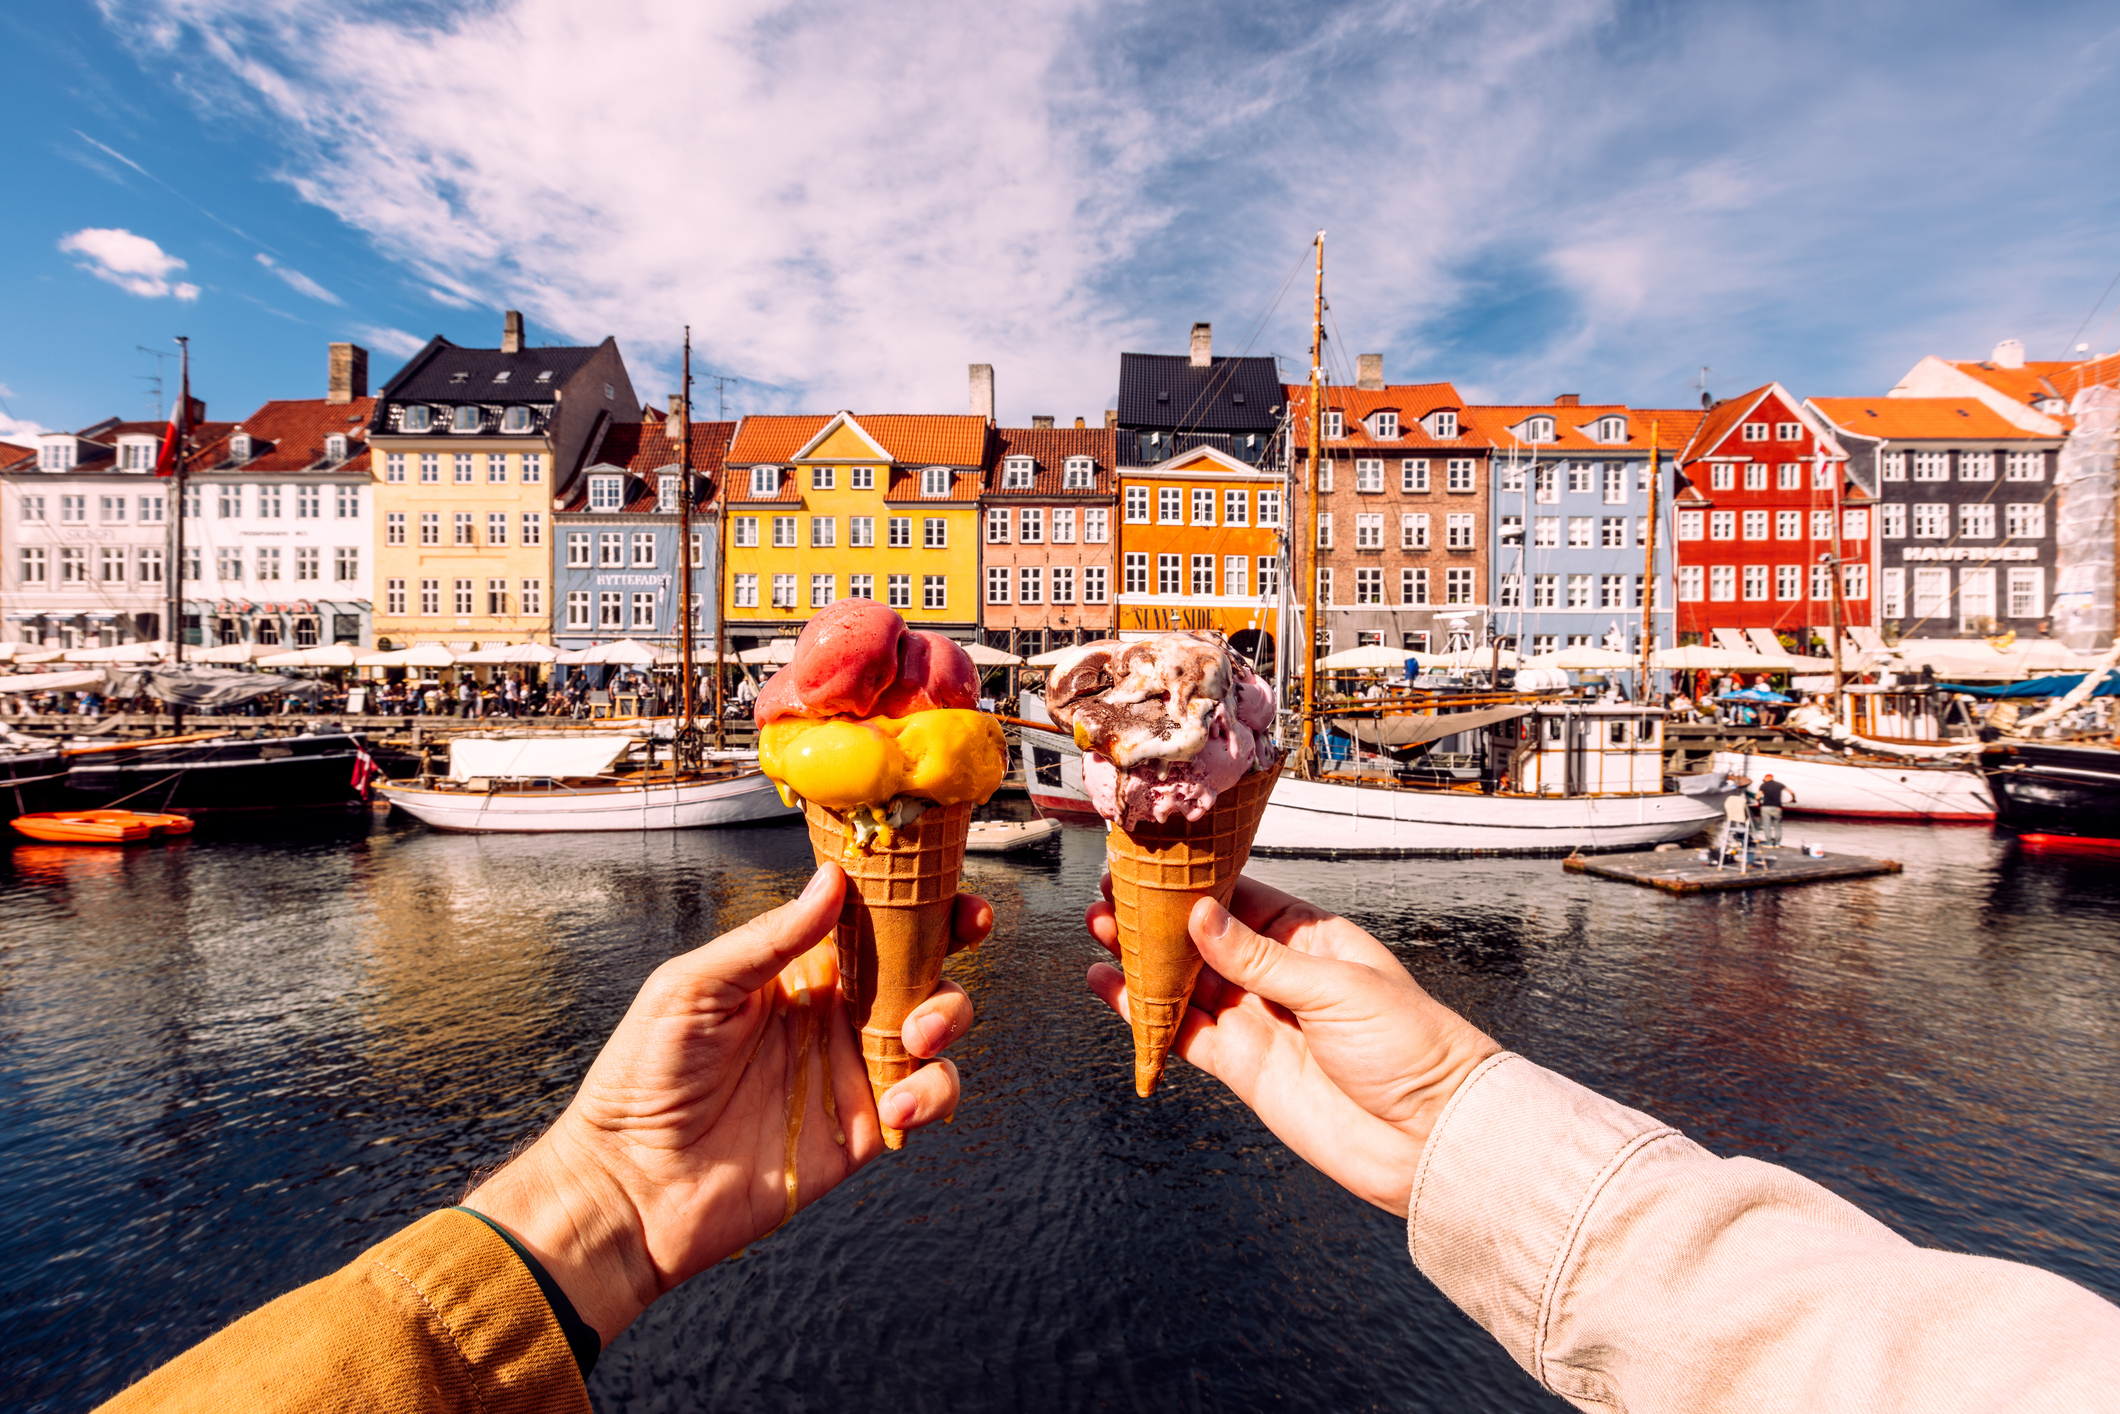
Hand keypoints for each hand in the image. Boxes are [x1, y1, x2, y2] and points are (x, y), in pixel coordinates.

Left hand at [468, 863, 990, 1341]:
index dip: (912, 896)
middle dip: (950, 942)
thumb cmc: (640, 1082)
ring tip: (915, 1034)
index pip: (865, 918)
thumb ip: (769, 938)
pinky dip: (930, 1092)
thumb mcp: (692, 988)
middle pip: (917, 963)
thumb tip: (830, 883)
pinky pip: (926, 1097)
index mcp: (793, 969)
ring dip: (946, 1015)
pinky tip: (894, 1100)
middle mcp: (831, 1012)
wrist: (633, 1187)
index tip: (942, 881)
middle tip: (960, 936)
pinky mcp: (865, 1125)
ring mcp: (851, 1067)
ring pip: (936, 1026)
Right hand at [1086, 874, 1497, 1216]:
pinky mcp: (1242, 1065)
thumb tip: (1202, 918)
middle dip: (1157, 919)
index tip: (1152, 865)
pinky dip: (1143, 1014)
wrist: (1427, 1137)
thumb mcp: (1336, 988)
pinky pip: (1182, 1032)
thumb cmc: (1411, 1049)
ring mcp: (1257, 1019)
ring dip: (1142, 960)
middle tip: (1111, 897)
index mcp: (1310, 940)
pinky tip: (1110, 989)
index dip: (1194, 884)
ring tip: (1099, 932)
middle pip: (1203, 939)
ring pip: (1185, 983)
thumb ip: (1259, 958)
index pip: (1242, 899)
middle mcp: (1277, 976)